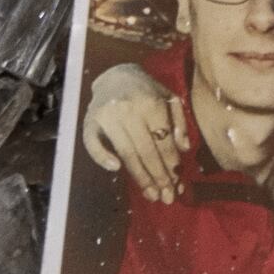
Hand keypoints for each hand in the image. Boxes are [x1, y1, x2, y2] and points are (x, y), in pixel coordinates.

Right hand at [82, 63, 186, 200]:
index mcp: (151, 103)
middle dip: (158, 177)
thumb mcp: (169, 99)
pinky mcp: (89, 121)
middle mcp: (129, 109)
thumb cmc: (147, 91)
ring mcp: (107, 116)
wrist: (116, 75)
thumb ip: (180, 122)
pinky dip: (102, 157)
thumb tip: (184, 149)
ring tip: (151, 194)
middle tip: (166, 197)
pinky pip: (93, 144)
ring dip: (140, 176)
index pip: (163, 141)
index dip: (171, 164)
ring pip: (126, 153)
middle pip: (146, 151)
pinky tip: (115, 169)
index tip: (177, 183)